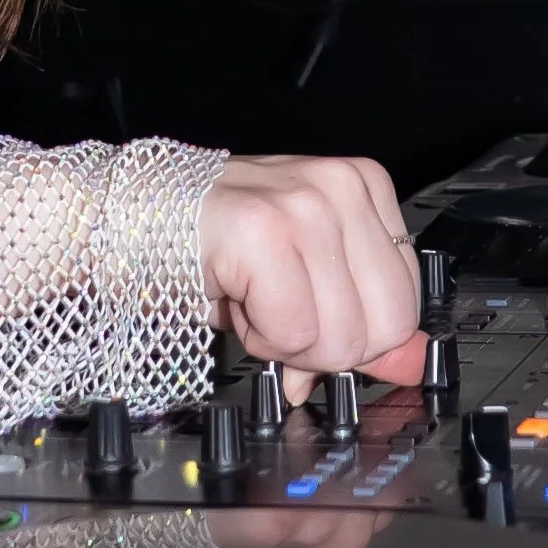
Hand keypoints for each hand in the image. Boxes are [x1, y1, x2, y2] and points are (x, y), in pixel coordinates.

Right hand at [199, 153, 426, 405]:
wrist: (134, 217)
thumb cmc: (218, 241)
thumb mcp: (307, 274)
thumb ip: (364, 318)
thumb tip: (413, 362)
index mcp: (363, 186)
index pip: (407, 305)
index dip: (354, 330)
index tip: (308, 306)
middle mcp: (341, 186)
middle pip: (384, 327)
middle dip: (325, 343)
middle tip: (277, 305)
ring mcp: (304, 204)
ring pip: (339, 337)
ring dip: (285, 340)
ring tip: (251, 294)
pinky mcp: (261, 231)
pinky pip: (292, 332)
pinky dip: (258, 335)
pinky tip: (235, 297)